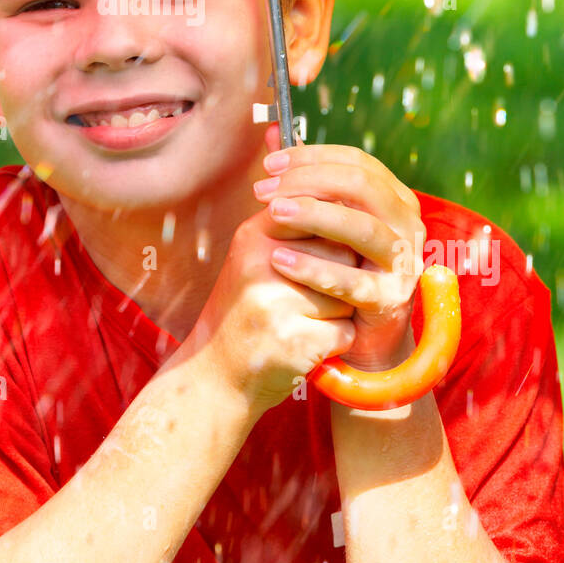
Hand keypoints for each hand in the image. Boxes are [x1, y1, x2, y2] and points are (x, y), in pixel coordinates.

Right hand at [190, 124, 361, 415]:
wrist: (216, 374)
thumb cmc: (245, 309)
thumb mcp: (254, 256)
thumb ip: (291, 221)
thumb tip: (336, 188)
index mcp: (253, 236)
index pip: (321, 212)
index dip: (333, 237)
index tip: (327, 253)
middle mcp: (261, 265)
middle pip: (342, 252)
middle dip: (340, 275)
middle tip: (309, 295)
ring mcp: (276, 305)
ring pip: (348, 294)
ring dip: (339, 311)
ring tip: (304, 320)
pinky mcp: (294, 343)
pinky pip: (346, 333)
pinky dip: (336, 343)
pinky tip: (307, 345)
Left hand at [253, 127, 425, 371]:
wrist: (359, 331)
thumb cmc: (338, 264)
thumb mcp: (321, 217)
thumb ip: (302, 176)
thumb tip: (271, 129)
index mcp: (394, 197)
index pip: (357, 162)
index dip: (311, 156)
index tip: (269, 163)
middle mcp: (407, 224)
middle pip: (362, 187)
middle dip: (308, 182)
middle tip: (263, 189)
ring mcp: (403, 263)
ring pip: (363, 229)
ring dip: (314, 216)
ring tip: (272, 214)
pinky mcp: (390, 300)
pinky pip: (352, 281)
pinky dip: (313, 268)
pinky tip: (279, 259)